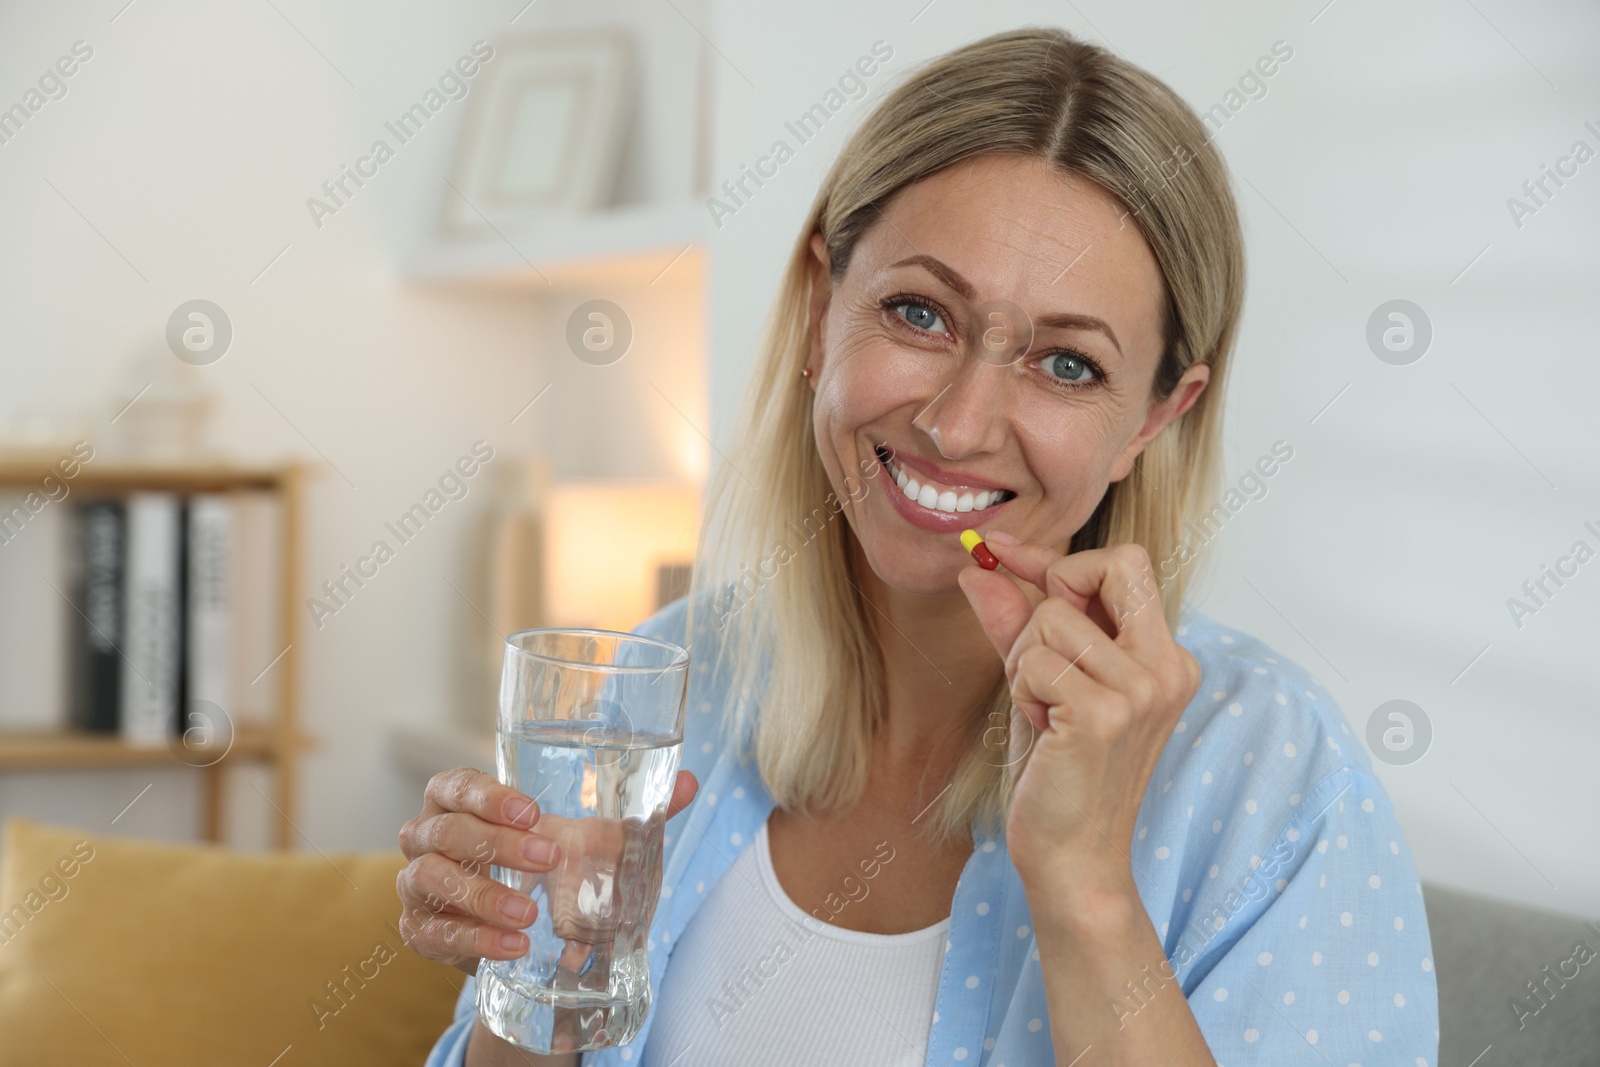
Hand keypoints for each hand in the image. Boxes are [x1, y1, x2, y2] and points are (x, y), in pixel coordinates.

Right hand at [397, 766, 698, 974]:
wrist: (518, 927)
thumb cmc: (546, 862)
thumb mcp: (587, 838)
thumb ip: (635, 812)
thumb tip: (691, 783)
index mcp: (458, 799)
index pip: (456, 785)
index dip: (488, 797)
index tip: (534, 813)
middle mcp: (427, 835)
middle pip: (445, 831)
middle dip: (496, 846)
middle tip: (549, 860)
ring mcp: (416, 884)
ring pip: (430, 880)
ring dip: (481, 897)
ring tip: (528, 915)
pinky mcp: (419, 930)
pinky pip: (434, 933)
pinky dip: (473, 939)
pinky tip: (512, 946)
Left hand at [958, 537, 1200, 900]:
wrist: (1072, 857)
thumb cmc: (1059, 772)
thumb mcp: (1040, 683)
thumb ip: (1015, 621)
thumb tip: (978, 566)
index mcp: (1164, 657)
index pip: (1122, 563)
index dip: (1055, 557)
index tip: (1000, 550)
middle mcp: (1166, 666)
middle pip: (1108, 565)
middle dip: (1051, 597)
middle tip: (1040, 662)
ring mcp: (1141, 690)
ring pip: (1050, 619)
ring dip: (1026, 663)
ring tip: (1044, 711)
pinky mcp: (1103, 715)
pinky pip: (1034, 661)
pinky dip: (1022, 692)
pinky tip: (1043, 730)